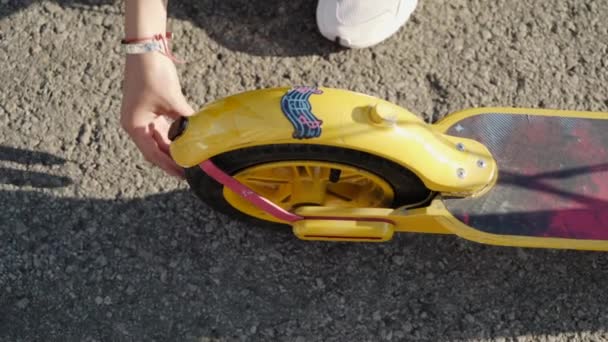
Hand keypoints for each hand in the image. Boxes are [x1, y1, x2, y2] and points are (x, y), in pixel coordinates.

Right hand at [120, 52, 193, 177]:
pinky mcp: (150, 111)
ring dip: (173, 150)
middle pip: (155, 150)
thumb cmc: (154, 75)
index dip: (169, 166)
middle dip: (172, 161)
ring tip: (190, 160)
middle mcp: (135, 125)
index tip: (183, 175)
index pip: (153, 154)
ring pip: (159, 141)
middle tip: (190, 171)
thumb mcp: (173, 101)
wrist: (147, 50)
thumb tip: (202, 134)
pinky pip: (162, 130)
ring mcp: (142, 118)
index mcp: (135, 126)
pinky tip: (187, 143)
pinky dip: (174, 137)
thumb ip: (186, 119)